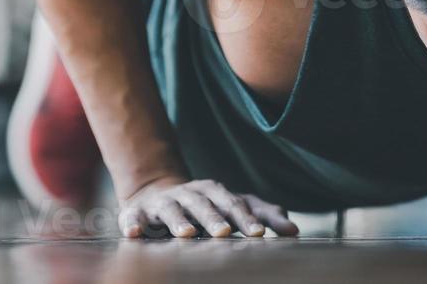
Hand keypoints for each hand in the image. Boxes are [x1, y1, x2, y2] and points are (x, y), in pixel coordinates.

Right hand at [119, 177, 299, 238]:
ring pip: (172, 209)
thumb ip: (262, 215)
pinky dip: (132, 224)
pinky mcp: (138, 212)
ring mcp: (164, 202)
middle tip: (225, 234)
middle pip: (205, 205)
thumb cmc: (204, 205)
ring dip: (179, 221)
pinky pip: (133, 217)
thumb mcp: (232, 205)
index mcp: (215, 192)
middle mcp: (190, 193)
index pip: (234, 204)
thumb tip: (293, 229)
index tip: (260, 234)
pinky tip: (133, 234)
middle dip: (214, 219)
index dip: (246, 219)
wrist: (154, 192)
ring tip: (187, 234)